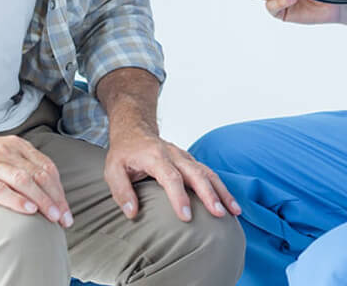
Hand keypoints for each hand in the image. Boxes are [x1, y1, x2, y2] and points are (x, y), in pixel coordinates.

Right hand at [0, 133, 72, 226]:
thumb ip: (19, 164)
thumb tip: (43, 185)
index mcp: (16, 146)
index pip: (46, 167)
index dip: (59, 188)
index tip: (66, 208)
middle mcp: (6, 152)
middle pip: (40, 174)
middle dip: (56, 198)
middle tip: (65, 219)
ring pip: (24, 180)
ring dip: (42, 200)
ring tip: (53, 216)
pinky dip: (16, 199)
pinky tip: (28, 210)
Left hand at [103, 127, 241, 221]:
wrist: (135, 129)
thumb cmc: (124, 152)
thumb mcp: (112, 169)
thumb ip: (121, 191)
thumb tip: (132, 213)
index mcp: (155, 157)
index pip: (170, 177)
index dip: (178, 196)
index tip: (186, 217)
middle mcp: (174, 155)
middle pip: (195, 173)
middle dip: (209, 194)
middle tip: (219, 214)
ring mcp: (184, 157)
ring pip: (207, 172)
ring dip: (221, 191)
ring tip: (233, 211)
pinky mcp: (190, 161)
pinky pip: (208, 173)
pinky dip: (221, 187)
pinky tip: (229, 203)